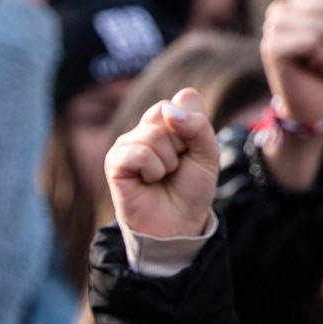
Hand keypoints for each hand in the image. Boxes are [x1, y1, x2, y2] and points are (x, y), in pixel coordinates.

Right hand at [106, 91, 219, 240]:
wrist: (178, 224)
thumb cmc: (191, 189)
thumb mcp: (208, 154)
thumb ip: (198, 125)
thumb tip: (168, 113)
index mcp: (167, 121)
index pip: (182, 99)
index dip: (194, 126)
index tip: (192, 150)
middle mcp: (144, 129)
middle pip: (164, 112)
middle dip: (180, 144)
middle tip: (176, 166)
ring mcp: (127, 144)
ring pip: (152, 135)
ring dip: (167, 162)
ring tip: (162, 176)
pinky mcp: (114, 162)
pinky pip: (137, 153)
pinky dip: (151, 171)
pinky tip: (147, 182)